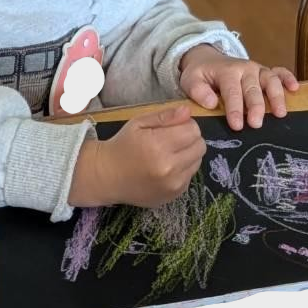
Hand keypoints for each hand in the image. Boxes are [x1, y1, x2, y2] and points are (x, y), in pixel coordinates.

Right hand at [69, 105, 205, 207]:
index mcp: (158, 145)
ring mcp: (173, 184)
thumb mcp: (139, 123)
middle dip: (190, 139)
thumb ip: (165, 116)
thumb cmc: (122, 145)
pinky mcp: (174, 195)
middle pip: (200, 146)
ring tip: (169, 154)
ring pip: (197, 161)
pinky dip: (183, 170)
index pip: (193, 130)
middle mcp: (168, 167)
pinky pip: (190, 176)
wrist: (107, 176)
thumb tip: (188, 111)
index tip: (174, 127)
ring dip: (188, 155)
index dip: (186, 125)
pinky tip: (166, 168)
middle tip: (173, 140)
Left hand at [178, 45, 298, 130]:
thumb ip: (197, 91)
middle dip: (256, 106)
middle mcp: (245, 69)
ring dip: (276, 96)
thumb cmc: (200, 74)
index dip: (235, 109)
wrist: (207, 59)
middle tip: (256, 124)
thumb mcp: (190, 80)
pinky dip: (288, 78)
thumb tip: (212, 103)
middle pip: (253, 88)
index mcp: (227, 71)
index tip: (237, 125)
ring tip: (280, 113)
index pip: (232, 91)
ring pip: (270, 80)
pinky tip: (295, 88)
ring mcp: (257, 69)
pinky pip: (279, 72)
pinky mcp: (265, 72)